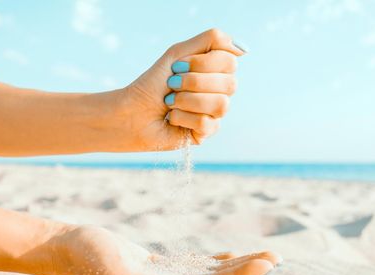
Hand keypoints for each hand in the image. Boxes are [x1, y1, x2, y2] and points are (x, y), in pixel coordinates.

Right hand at [51, 225, 279, 274]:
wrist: (70, 248)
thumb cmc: (89, 258)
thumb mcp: (115, 274)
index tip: (266, 262)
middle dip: (246, 272)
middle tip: (277, 258)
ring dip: (236, 267)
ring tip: (265, 257)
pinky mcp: (161, 269)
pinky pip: (195, 268)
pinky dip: (215, 262)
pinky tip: (229, 256)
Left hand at [124, 28, 245, 149]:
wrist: (131, 113)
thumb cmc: (153, 84)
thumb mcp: (178, 53)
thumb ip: (211, 41)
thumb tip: (242, 49)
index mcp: (215, 71)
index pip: (230, 62)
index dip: (203, 64)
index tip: (178, 66)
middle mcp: (219, 92)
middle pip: (230, 84)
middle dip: (194, 82)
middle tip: (171, 85)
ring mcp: (214, 113)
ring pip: (221, 105)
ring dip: (187, 101)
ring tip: (170, 103)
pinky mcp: (205, 133)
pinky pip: (206, 123)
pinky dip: (183, 118)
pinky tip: (172, 119)